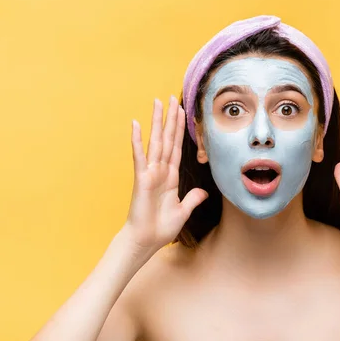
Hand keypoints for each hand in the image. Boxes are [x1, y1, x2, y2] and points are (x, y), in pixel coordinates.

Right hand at [124, 96, 207, 253]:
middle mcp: (160, 171)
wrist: (145, 241)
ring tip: (157, 102)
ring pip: (155, 142)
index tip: (182, 113)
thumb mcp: (183, 211)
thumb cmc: (160, 228)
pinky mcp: (142, 179)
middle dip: (170, 119)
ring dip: (157, 122)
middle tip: (171, 98)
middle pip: (167, 139)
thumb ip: (192, 199)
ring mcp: (150, 173)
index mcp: (170, 176)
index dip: (180, 130)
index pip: (177, 147)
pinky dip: (138, 140)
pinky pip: (140, 156)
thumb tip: (203, 192)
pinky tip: (136, 124)